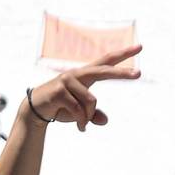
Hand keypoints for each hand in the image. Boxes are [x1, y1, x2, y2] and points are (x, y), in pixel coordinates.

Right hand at [24, 44, 142, 131]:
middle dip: (121, 73)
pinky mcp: (59, 90)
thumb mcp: (80, 113)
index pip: (106, 61)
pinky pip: (78, 109)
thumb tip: (105, 120)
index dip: (123, 54)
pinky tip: (80, 128)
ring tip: (83, 125)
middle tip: (138, 74)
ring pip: (91, 101)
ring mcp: (67, 80)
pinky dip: (81, 121)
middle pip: (103, 71)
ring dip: (88, 117)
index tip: (139, 47)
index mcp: (85, 75)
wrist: (35, 111)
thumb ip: (93, 115)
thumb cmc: (60, 109)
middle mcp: (77, 74)